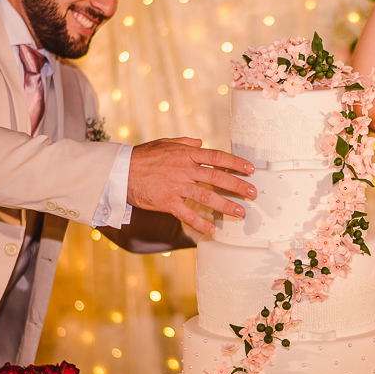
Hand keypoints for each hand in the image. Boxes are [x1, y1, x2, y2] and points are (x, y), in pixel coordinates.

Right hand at [127, 137, 255, 235]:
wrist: (121, 171)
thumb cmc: (143, 156)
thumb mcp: (165, 143)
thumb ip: (185, 143)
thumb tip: (201, 143)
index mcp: (187, 154)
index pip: (217, 157)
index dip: (236, 163)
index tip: (250, 169)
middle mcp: (185, 169)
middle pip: (218, 177)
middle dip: (238, 186)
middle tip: (253, 193)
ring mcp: (177, 186)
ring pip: (208, 197)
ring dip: (226, 206)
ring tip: (240, 212)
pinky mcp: (168, 202)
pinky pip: (188, 214)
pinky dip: (201, 223)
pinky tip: (212, 230)